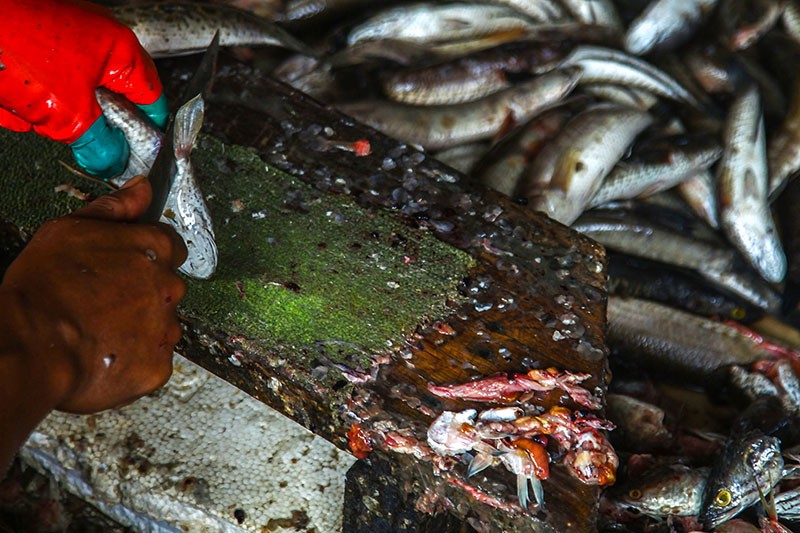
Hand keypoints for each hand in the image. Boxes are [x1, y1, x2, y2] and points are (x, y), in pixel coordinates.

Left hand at [0, 0, 167, 177]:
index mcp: (121, 49)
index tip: (137, 155)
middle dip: (85, 123)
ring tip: (25, 107)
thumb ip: (101, 145)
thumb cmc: (13, 47)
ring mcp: (67, 40)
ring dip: (49, 113)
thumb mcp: (69, 115)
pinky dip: (28, 100)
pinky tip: (11, 100)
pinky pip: (43, 85)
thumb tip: (114, 161)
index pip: (152, 100)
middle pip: (110, 101)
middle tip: (68, 132)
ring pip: (72, 97)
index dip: (147, 132)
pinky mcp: (38, 43)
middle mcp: (98, 39)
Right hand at [2, 176, 186, 412]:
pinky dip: (134, 360)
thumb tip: (143, 188)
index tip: (123, 267)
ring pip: (161, 325)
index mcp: (154, 249)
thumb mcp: (70, 231)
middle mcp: (169, 288)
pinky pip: (153, 360)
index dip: (145, 256)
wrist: (30, 348)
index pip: (170, 246)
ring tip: (98, 330)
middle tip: (101, 302)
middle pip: (166, 287)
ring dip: (139, 328)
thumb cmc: (44, 289)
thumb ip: (115, 208)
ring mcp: (166, 329)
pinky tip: (103, 354)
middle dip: (142, 293)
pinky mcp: (158, 367)